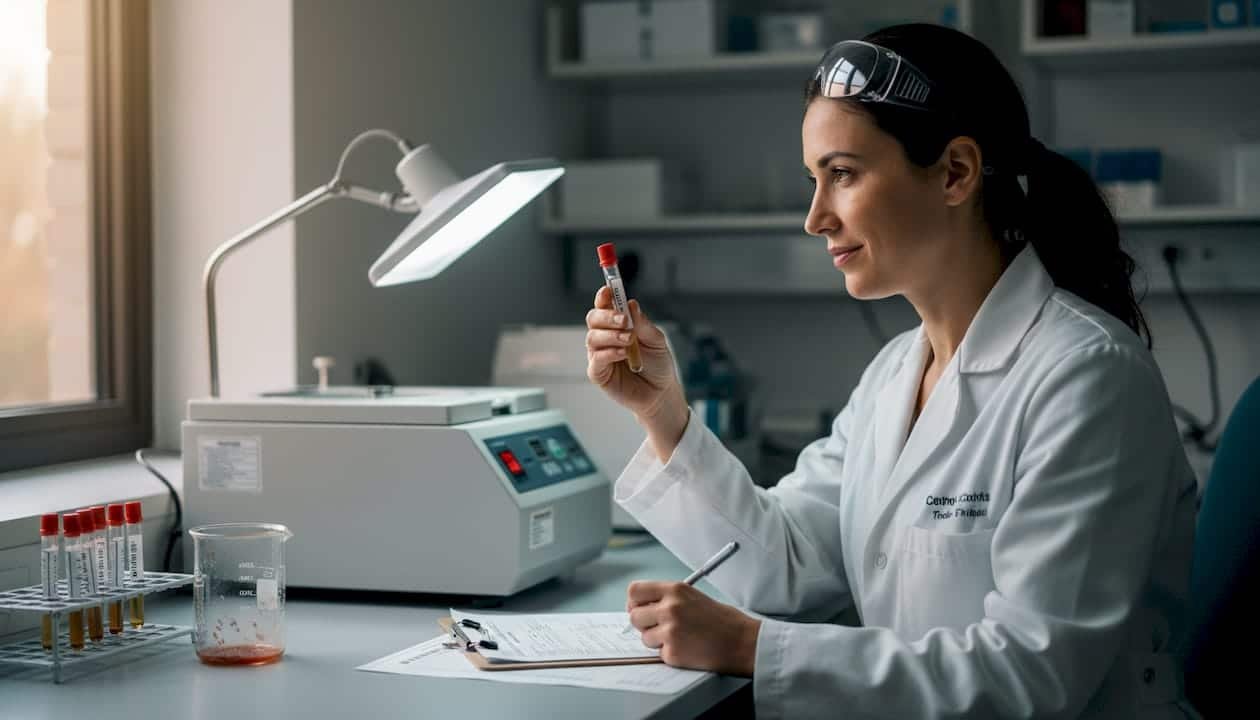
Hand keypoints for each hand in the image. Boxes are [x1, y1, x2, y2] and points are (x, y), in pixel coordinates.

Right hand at [585, 288, 688, 457]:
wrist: (661, 392)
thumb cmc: (657, 364)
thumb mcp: (657, 340)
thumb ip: (643, 324)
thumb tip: (631, 304)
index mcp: (617, 325)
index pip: (604, 306)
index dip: (603, 297)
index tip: (608, 291)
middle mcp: (605, 337)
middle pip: (593, 319)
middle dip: (606, 316)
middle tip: (624, 321)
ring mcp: (600, 355)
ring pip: (592, 337)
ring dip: (610, 335)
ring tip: (629, 340)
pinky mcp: (598, 373)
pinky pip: (596, 359)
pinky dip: (608, 353)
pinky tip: (622, 353)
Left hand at [626, 581, 760, 676]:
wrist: (742, 642)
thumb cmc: (721, 620)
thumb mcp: (692, 597)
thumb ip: (666, 599)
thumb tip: (641, 607)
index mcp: (674, 590)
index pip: (634, 591)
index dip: (634, 602)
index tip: (640, 609)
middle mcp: (669, 608)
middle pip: (634, 616)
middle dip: (644, 624)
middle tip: (659, 627)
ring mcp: (670, 631)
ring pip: (644, 637)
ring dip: (657, 641)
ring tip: (681, 638)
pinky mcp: (673, 653)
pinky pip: (659, 654)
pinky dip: (670, 654)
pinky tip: (688, 648)